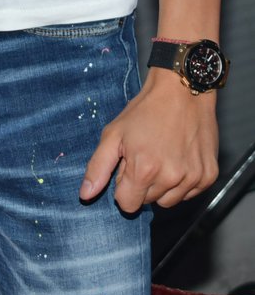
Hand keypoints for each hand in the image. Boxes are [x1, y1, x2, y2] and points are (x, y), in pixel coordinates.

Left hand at [79, 69, 218, 212]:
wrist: (182, 90)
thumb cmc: (145, 110)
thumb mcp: (114, 133)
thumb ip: (98, 167)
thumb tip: (85, 195)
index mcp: (144, 170)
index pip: (128, 205)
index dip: (124, 186)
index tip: (129, 166)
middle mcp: (171, 178)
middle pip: (148, 202)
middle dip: (143, 184)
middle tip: (146, 155)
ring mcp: (193, 178)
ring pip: (169, 201)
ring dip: (163, 185)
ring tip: (163, 155)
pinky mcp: (208, 175)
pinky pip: (190, 193)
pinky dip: (182, 181)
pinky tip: (179, 157)